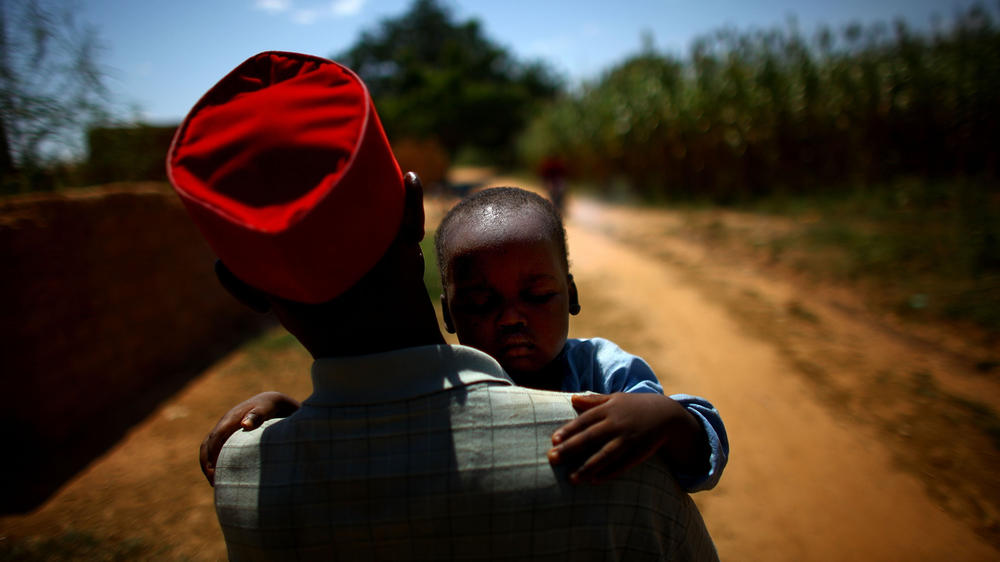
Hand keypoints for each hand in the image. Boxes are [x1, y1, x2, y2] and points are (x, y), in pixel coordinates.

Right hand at [199, 391, 299, 485]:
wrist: (270, 402)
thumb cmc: (269, 407)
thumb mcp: (266, 409)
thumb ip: (257, 416)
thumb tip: (245, 424)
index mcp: (230, 419)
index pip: (215, 437)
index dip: (212, 454)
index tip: (214, 471)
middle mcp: (224, 425)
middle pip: (207, 445)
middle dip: (206, 463)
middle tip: (214, 482)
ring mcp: (224, 430)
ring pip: (209, 448)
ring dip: (208, 464)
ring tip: (216, 483)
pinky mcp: (228, 436)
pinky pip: (216, 449)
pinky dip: (215, 462)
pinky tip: (223, 475)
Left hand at [547, 393, 705, 483]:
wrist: (667, 415)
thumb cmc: (636, 406)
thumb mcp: (616, 399)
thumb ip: (594, 400)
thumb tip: (572, 398)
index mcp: (609, 409)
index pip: (584, 421)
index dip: (568, 431)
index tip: (554, 440)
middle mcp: (617, 424)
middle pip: (590, 438)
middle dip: (570, 449)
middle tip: (552, 459)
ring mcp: (628, 439)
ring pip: (604, 455)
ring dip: (587, 467)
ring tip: (571, 479)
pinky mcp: (638, 452)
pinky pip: (621, 465)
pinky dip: (608, 473)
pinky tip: (594, 481)